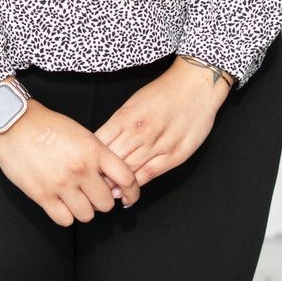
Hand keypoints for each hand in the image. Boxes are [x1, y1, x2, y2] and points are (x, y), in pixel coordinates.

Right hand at [0, 101, 140, 225]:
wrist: (15, 124)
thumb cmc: (47, 125)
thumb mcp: (81, 133)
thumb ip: (97, 154)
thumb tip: (108, 176)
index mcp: (94, 151)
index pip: (126, 179)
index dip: (132, 192)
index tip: (129, 197)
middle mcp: (81, 170)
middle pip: (106, 203)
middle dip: (101, 200)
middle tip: (92, 193)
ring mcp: (62, 184)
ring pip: (87, 215)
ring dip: (83, 209)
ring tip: (75, 199)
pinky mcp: (43, 195)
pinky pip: (64, 220)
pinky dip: (65, 215)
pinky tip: (61, 204)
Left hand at [95, 57, 229, 185]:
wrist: (196, 84)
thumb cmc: (163, 91)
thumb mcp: (133, 102)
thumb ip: (118, 124)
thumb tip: (101, 145)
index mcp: (124, 117)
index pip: (99, 144)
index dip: (89, 160)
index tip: (85, 169)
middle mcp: (139, 132)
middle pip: (111, 162)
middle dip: (99, 176)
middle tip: (91, 187)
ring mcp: (157, 145)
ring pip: (128, 172)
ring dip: (115, 185)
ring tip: (105, 196)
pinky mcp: (174, 155)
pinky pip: (149, 175)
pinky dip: (135, 187)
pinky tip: (126, 197)